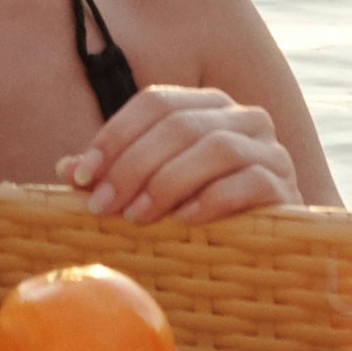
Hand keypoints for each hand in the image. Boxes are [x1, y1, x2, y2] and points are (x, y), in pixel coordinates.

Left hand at [65, 82, 302, 227]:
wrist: (268, 249)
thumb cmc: (201, 213)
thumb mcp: (154, 189)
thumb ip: (116, 174)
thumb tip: (66, 168)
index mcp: (208, 105)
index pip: (155, 102)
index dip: (114, 135)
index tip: (82, 176)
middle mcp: (243, 116)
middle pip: (180, 124)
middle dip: (132, 165)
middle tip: (102, 206)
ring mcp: (269, 148)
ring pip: (215, 147)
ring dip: (167, 183)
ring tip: (137, 217)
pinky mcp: (285, 184)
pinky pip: (249, 181)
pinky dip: (212, 199)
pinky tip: (184, 220)